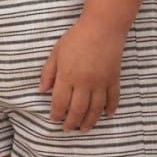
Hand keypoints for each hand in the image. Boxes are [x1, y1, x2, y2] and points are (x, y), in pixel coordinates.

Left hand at [39, 17, 125, 131]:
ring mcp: (101, 82)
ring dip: (90, 121)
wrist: (103, 27)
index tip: (55, 119)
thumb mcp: (56, 52)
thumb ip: (48, 73)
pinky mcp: (114, 79)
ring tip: (84, 128)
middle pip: (78, 110)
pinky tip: (107, 115)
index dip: (57, 114)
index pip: (60, 102)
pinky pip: (113, 98)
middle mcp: (84, 83)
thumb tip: (42, 91)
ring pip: (95, 109)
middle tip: (68, 129)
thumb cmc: (76, 38)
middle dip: (72, 122)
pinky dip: (110, 108)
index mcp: (67, 76)